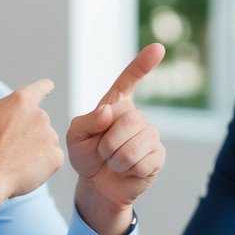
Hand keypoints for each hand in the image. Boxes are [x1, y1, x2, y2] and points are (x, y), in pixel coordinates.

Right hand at [0, 61, 63, 215]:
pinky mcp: (56, 157)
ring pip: (45, 142)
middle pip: (38, 122)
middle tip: (6, 147)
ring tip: (12, 161)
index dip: (44, 88)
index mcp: (20, 101)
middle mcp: (39, 115)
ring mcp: (50, 136)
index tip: (49, 86)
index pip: (40, 88)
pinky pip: (51, 160)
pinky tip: (22, 170)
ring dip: (34, 149)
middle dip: (27, 132)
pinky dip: (40, 166)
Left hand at [67, 44, 165, 234]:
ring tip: (114, 162)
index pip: (130, 79)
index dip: (143, 63)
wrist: (98, 186)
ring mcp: (150, 135)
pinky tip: (127, 171)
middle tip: (103, 152)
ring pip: (134, 144)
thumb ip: (88, 120)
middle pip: (129, 119)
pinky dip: (128, 170)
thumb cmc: (87, 156)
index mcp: (116, 105)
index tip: (158, 48)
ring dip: (116, 158)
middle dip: (108, 141)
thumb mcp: (76, 136)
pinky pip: (142, 161)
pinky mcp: (158, 155)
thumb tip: (110, 112)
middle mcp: (137, 116)